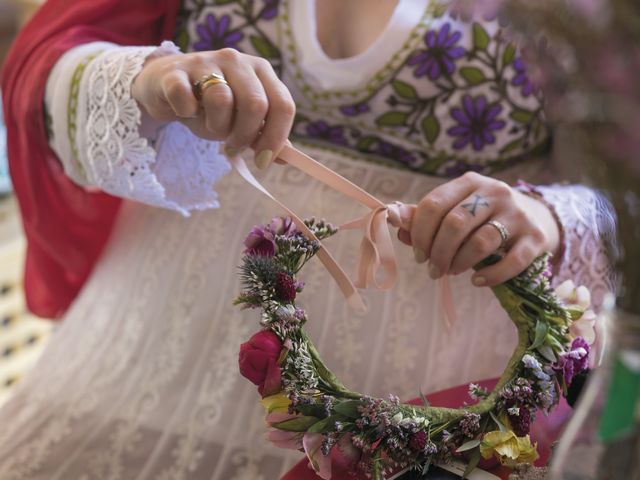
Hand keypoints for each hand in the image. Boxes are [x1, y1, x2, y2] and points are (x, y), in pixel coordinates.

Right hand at [131, 49, 295, 167]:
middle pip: (255, 105)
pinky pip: (185, 98)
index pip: (282, 105)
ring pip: (222, 100)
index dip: (275, 138)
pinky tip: (186, 112)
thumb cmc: (211, 107)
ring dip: (217, 126)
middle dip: (245, 136)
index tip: (262, 162)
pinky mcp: (175, 71)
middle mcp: (236, 60)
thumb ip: (264, 134)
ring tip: (210, 126)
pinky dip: (186, 113)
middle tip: (232, 147)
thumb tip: (287, 159)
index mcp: (261, 70)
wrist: (166, 87)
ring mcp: (205, 61)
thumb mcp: (242, 120)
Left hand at [398, 172, 560, 286]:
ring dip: (458, 263)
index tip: (417, 253)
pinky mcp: (535, 238)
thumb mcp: (456, 209)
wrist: (536, 217)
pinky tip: (477, 280)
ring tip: (451, 272)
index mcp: (469, 182)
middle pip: (455, 223)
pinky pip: (512, 261)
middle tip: (432, 269)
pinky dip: (491, 275)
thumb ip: (425, 217)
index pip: (434, 204)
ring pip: (480, 242)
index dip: (419, 233)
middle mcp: (495, 192)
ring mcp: (518, 214)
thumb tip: (394, 222)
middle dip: (437, 252)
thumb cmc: (483, 217)